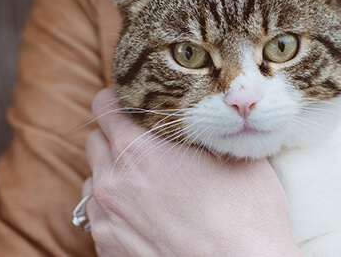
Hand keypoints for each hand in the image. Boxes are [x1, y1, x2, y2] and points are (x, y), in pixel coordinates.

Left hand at [82, 88, 300, 256]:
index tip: (138, 104)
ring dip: (115, 177)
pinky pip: (101, 219)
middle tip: (150, 145)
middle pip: (96, 142)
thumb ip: (208, 128)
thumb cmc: (246, 217)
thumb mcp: (236, 155)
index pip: (105, 104)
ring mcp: (106, 219)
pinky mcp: (108, 250)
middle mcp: (112, 182)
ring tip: (150, 186)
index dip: (122, 99)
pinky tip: (149, 217)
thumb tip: (212, 111)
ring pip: (94, 182)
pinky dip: (118, 212)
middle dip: (118, 138)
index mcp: (137, 149)